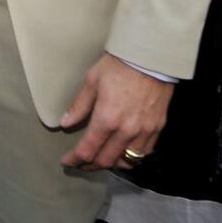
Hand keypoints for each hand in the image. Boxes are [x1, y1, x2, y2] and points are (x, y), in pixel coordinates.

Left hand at [59, 53, 172, 170]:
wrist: (150, 58)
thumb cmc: (118, 65)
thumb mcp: (92, 81)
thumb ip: (79, 106)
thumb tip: (65, 123)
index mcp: (107, 119)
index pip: (87, 150)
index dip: (74, 159)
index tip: (66, 161)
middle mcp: (126, 131)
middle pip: (105, 160)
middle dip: (89, 165)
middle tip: (81, 162)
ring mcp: (144, 132)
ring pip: (126, 162)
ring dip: (111, 164)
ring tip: (101, 159)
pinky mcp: (157, 129)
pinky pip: (143, 154)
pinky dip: (131, 158)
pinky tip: (123, 152)